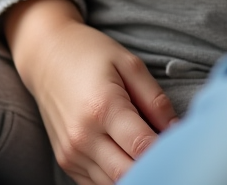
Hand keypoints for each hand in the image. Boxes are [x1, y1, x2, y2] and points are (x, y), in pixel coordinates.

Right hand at [5, 0, 176, 184]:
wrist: (44, 55)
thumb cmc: (89, 53)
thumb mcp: (128, 64)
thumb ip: (156, 100)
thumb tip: (177, 132)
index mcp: (103, 107)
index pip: (145, 147)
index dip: (168, 150)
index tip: (181, 144)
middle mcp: (83, 136)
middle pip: (130, 173)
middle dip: (155, 167)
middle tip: (169, 154)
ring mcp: (71, 152)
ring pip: (115, 183)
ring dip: (136, 173)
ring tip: (145, 151)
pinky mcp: (65, 161)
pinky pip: (98, 184)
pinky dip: (117, 176)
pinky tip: (126, 156)